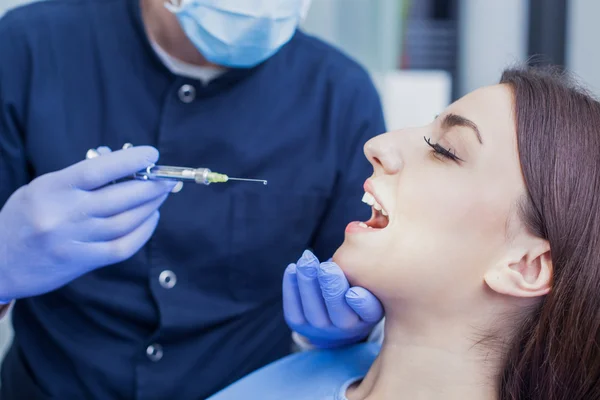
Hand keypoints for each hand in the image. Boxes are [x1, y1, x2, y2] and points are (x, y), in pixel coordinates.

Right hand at [0, 145, 175, 299]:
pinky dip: (143, 232)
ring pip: (126, 221)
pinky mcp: (81, 262)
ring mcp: (73, 241)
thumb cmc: (24, 218)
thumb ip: (80, 179)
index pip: (99, 170)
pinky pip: (122, 246)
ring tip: (161, 195)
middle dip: (151, 185)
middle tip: (167, 178)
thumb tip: (123, 164)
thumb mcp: (43, 188)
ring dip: (150, 206)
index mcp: (52, 189)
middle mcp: (63, 214)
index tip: (151, 154)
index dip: (130, 160)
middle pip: (120, 197)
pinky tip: (151, 219)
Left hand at [283, 250, 383, 347]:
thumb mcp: (368, 280)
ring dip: (308, 283)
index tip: (353, 291)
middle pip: (338, 311)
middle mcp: (346, 327)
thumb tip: (353, 247)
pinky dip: (291, 287)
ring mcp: (321, 328)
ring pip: (312, 309)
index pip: (368, 310)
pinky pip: (293, 308)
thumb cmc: (357, 288)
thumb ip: (363, 268)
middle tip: (326, 268)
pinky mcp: (300, 325)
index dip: (360, 302)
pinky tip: (292, 269)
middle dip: (331, 288)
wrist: (335, 318)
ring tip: (306, 261)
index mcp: (368, 316)